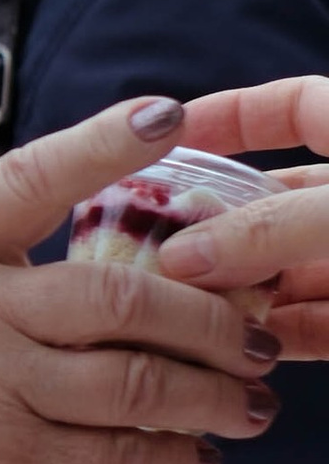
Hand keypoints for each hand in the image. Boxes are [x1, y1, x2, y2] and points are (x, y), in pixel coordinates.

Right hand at [0, 96, 282, 463]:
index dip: (101, 145)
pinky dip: (172, 461)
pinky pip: (118, 458)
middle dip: (210, 321)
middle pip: (122, 300)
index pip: (29, 180)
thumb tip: (110, 257)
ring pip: (138, 384)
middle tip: (257, 336)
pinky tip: (196, 460)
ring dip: (212, 396)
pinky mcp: (8, 461)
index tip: (168, 113)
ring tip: (251, 404)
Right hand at [154, 80, 328, 352]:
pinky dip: (271, 338)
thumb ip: (272, 230)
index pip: (294, 107)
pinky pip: (312, 327)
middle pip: (273, 203)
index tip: (169, 136)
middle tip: (150, 247)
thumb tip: (181, 258)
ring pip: (286, 272)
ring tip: (171, 311)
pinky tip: (223, 356)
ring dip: (233, 292)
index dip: (232, 115)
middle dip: (214, 225)